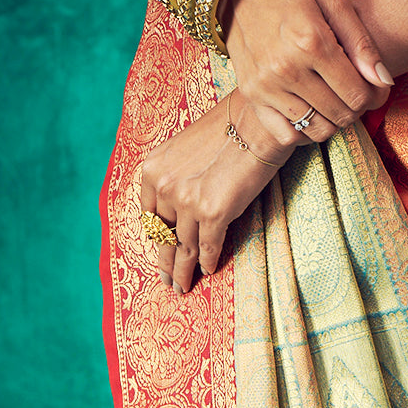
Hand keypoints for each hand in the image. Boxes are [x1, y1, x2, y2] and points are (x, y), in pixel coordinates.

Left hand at [141, 91, 295, 293]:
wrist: (257, 122)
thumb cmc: (228, 129)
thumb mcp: (185, 149)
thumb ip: (175, 177)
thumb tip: (180, 208)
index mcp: (153, 170)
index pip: (150, 216)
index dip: (156, 239)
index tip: (160, 253)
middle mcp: (166, 187)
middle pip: (163, 237)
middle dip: (165, 263)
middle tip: (168, 282)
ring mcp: (188, 202)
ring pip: (183, 248)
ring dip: (184, 271)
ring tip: (184, 286)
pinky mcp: (214, 213)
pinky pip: (208, 247)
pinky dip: (209, 261)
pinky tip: (209, 270)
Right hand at [219, 0, 393, 143]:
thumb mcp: (334, 3)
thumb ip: (362, 43)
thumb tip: (384, 82)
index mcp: (311, 42)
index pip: (357, 94)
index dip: (373, 96)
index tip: (374, 88)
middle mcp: (286, 69)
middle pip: (340, 115)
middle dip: (355, 108)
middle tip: (354, 92)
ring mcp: (266, 86)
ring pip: (317, 129)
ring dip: (333, 121)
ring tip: (334, 100)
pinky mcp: (252, 97)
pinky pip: (287, 135)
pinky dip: (305, 132)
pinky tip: (311, 112)